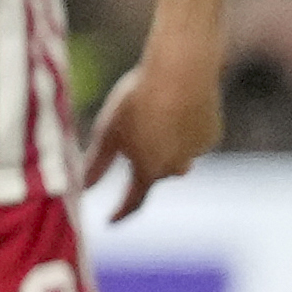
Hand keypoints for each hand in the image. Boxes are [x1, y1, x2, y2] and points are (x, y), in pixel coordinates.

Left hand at [84, 46, 222, 220]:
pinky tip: (176, 106)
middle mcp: (177, 168)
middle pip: (154, 174)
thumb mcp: (108, 132)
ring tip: (154, 115)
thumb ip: (95, 166)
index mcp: (148, 171)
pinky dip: (181, 130)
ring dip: (163, 145)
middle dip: (143, 163)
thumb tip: (79, 190)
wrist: (182, 71)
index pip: (133, 201)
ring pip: (174, 157)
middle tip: (134, 133)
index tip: (110, 220)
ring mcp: (198, 152)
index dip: (120, 212)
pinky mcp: (212, 134)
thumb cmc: (137, 101)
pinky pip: (191, 139)